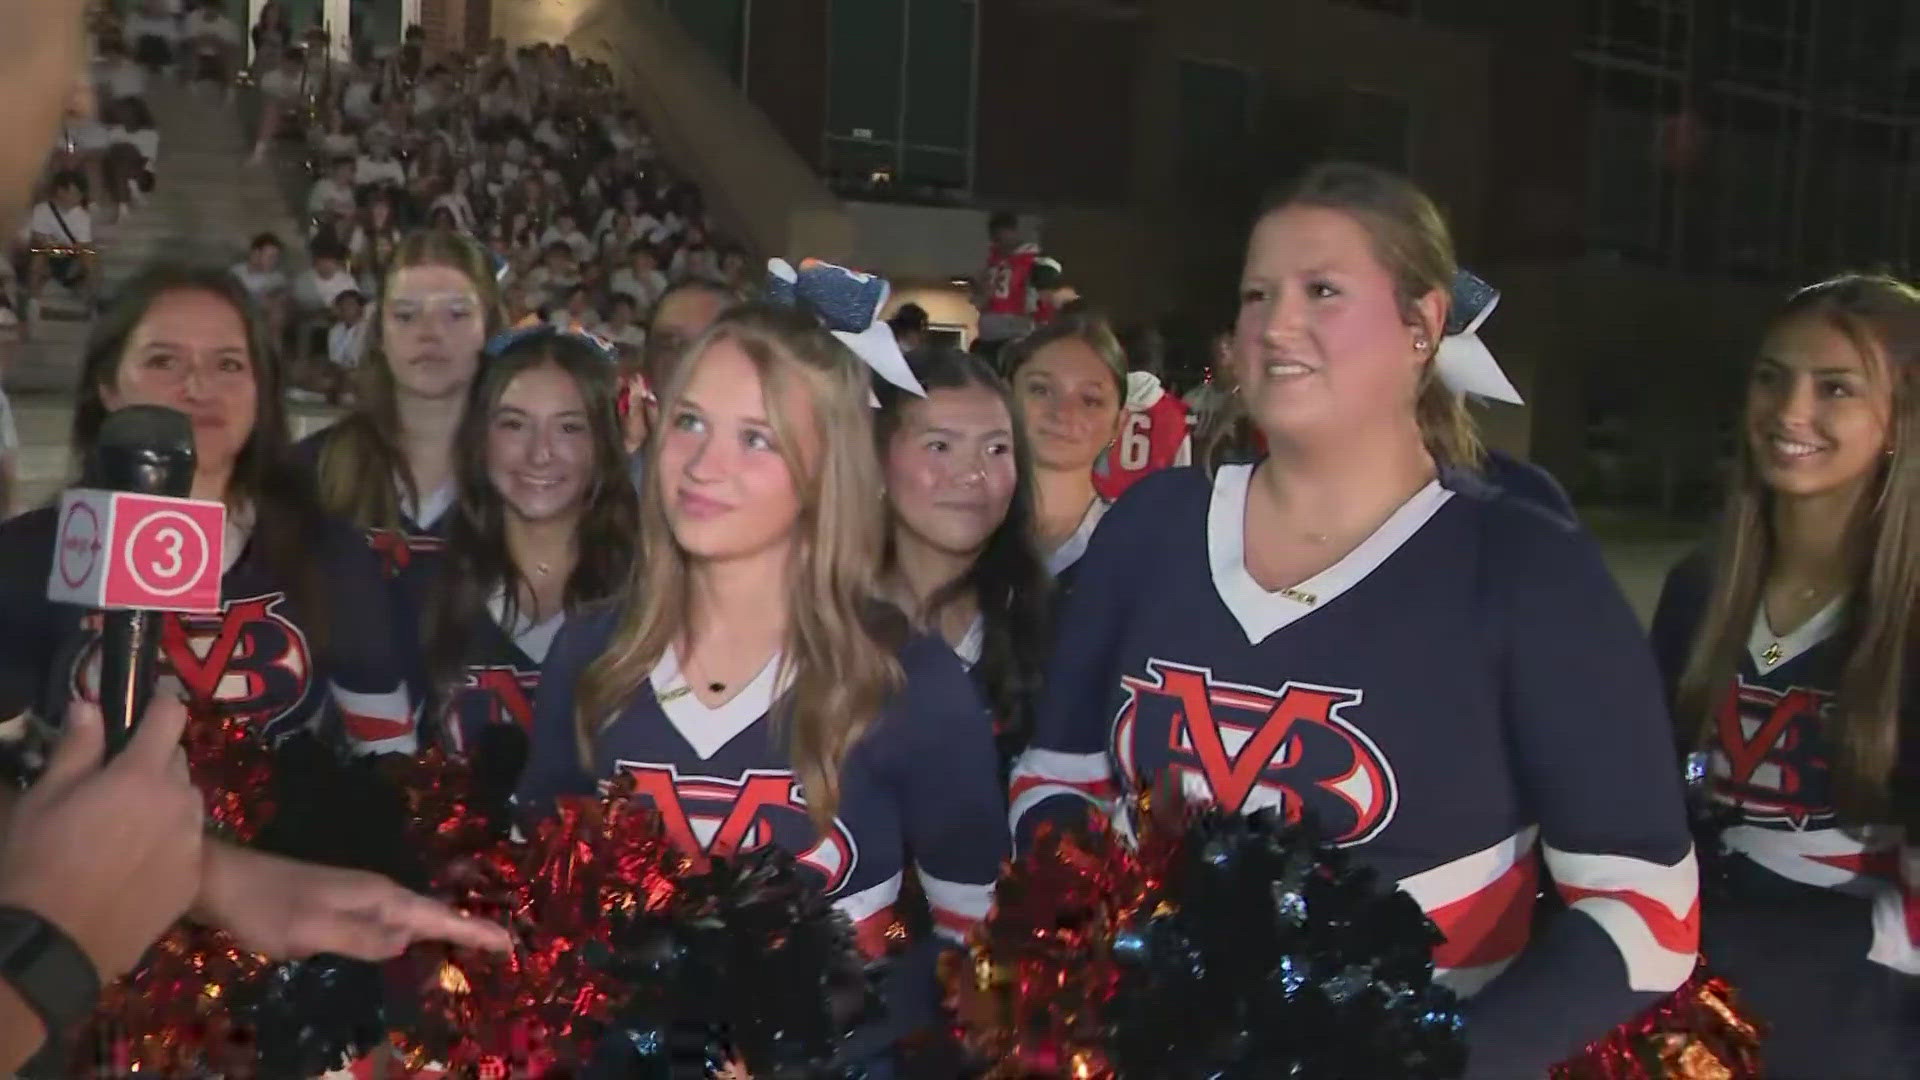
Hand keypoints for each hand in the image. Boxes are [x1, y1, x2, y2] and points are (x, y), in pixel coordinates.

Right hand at [0, 697, 201, 979]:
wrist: (58, 944)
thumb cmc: (40, 863)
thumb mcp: (44, 798)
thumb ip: (76, 747)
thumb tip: (89, 704)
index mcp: (142, 774)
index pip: (170, 715)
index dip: (157, 706)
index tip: (142, 709)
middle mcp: (180, 800)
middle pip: (178, 760)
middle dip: (152, 760)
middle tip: (115, 782)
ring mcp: (193, 840)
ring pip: (187, 801)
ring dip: (164, 801)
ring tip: (124, 826)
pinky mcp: (194, 877)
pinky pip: (189, 842)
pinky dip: (170, 841)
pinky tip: (136, 862)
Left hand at [197, 843, 511, 959]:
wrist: (223, 882)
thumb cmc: (268, 906)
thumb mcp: (314, 930)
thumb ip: (363, 938)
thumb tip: (406, 943)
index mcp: (378, 897)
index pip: (437, 917)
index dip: (474, 931)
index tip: (509, 943)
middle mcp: (376, 893)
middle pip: (433, 915)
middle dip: (468, 928)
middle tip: (503, 948)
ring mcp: (359, 898)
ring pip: (412, 919)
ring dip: (444, 932)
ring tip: (475, 947)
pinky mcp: (342, 907)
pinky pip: (390, 924)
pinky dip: (413, 934)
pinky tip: (416, 946)